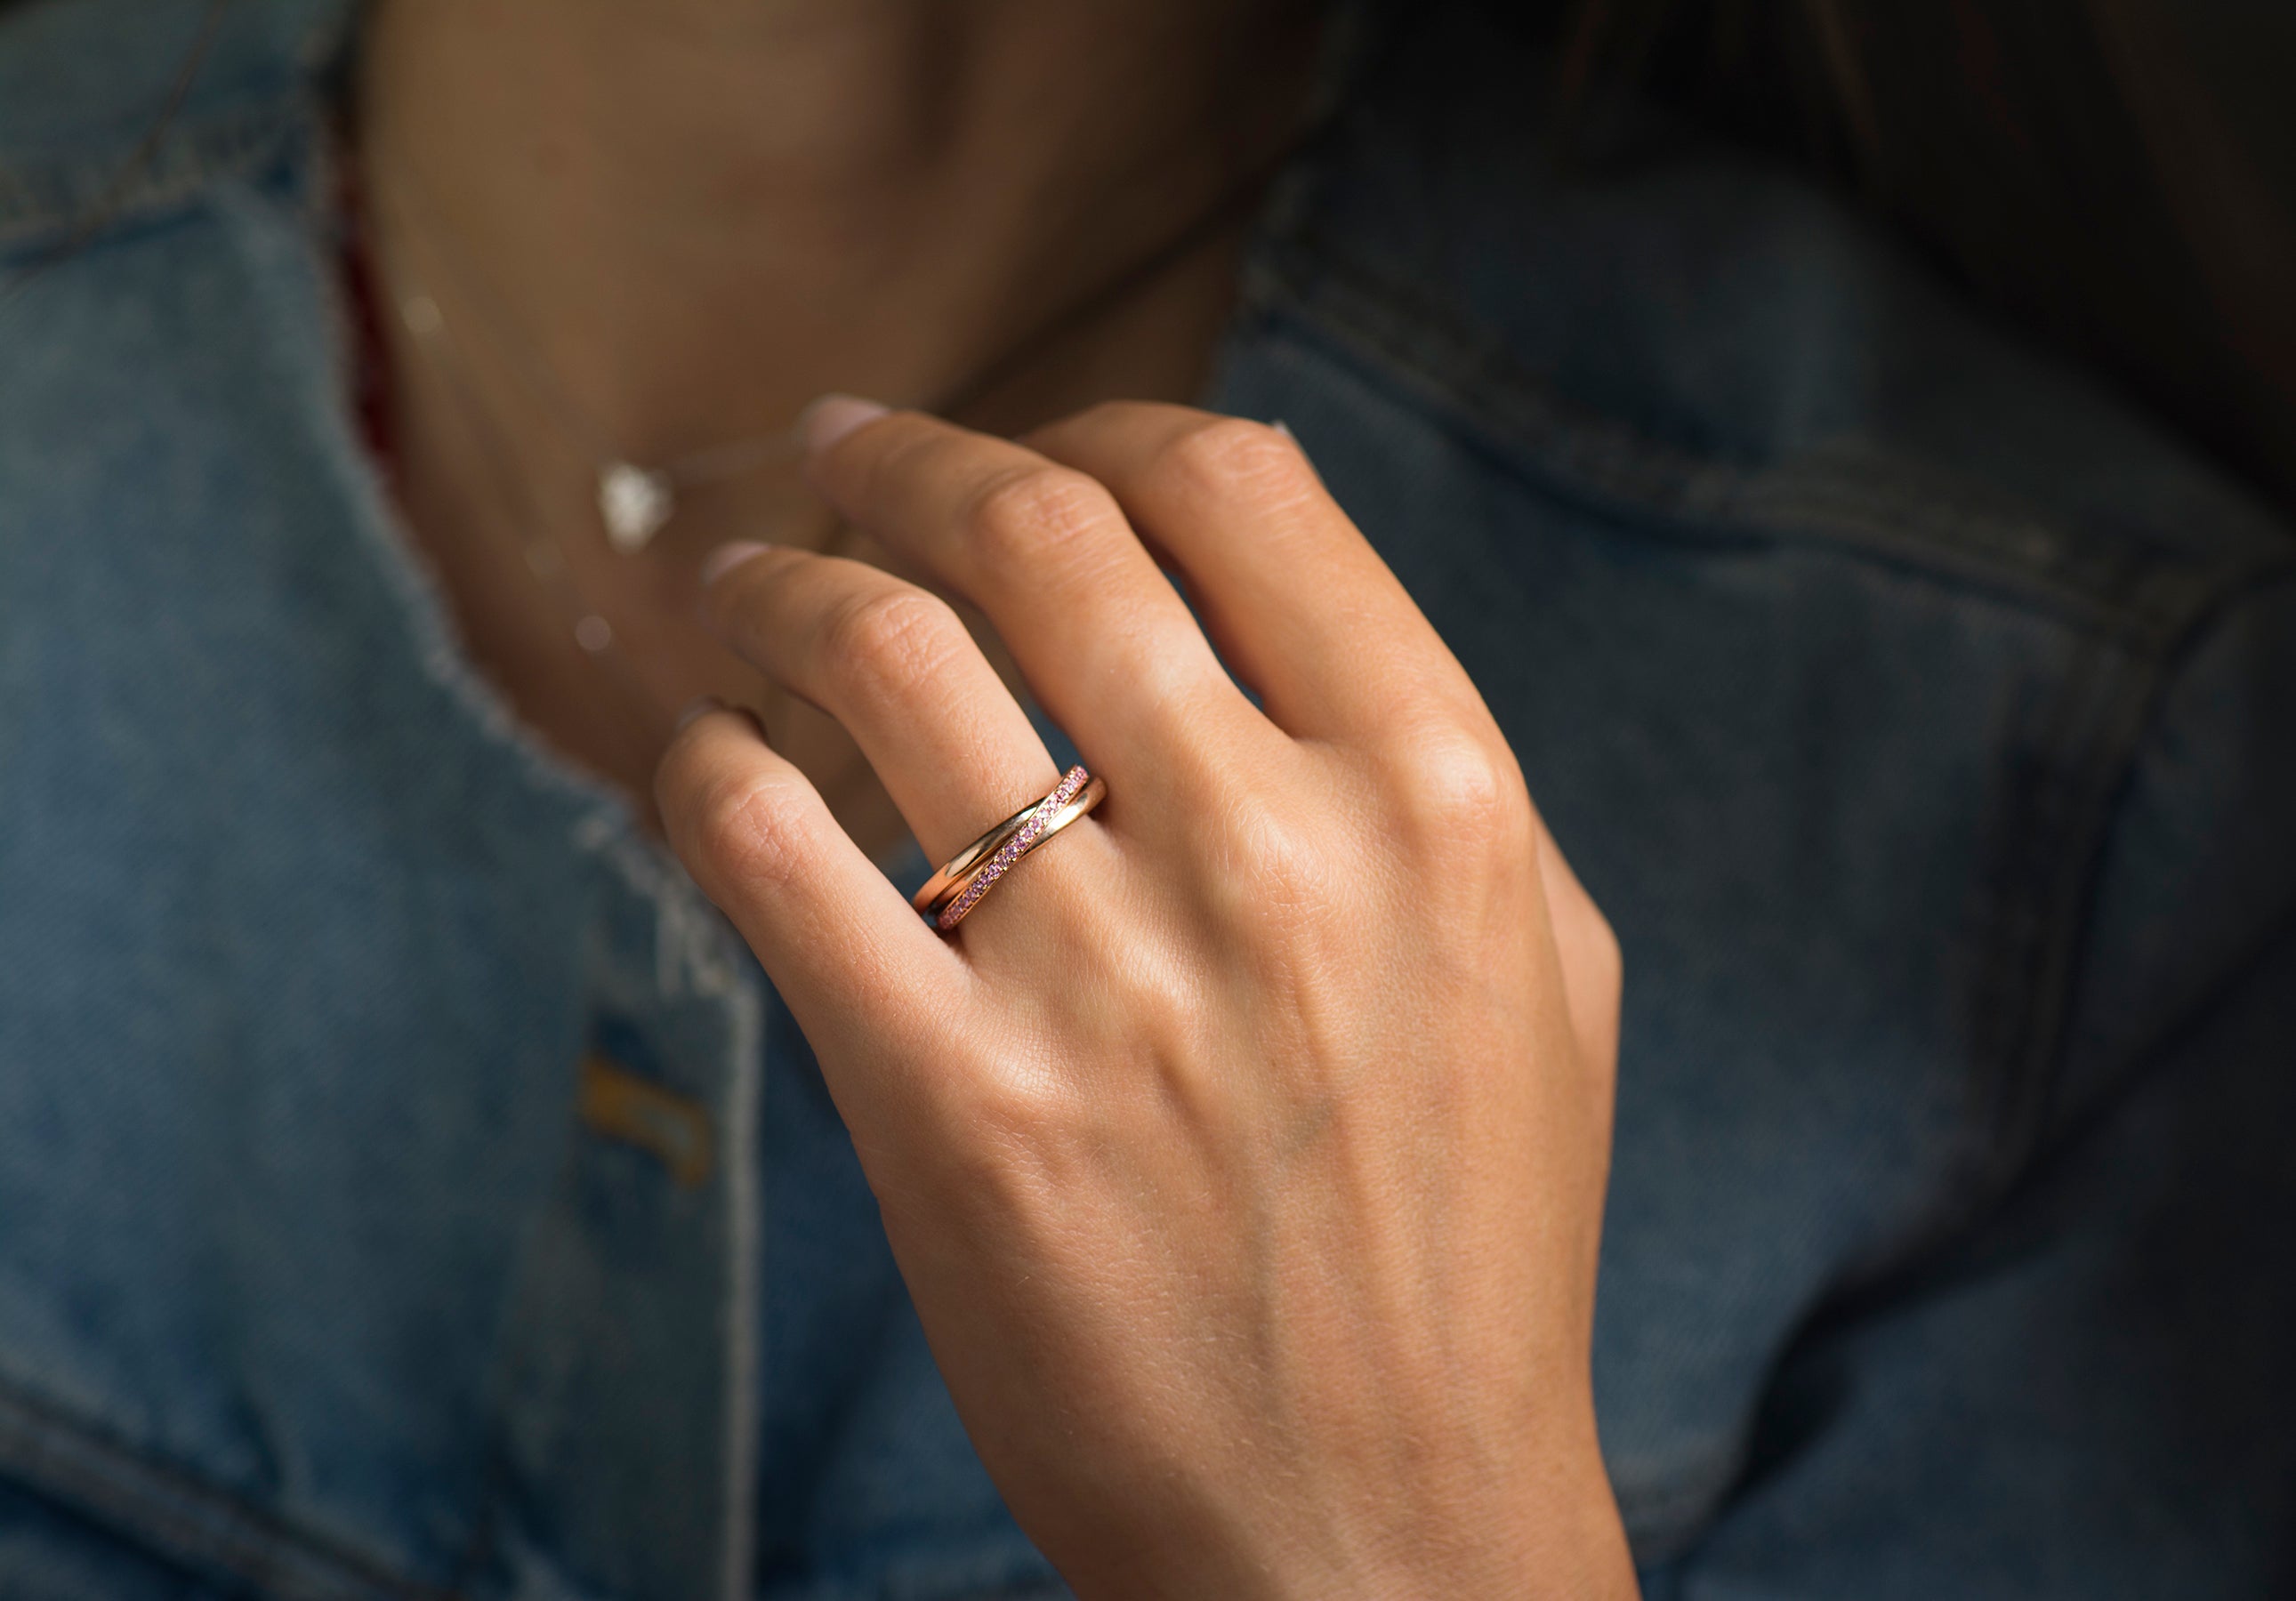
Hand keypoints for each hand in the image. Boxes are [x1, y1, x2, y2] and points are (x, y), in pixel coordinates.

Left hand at [659, 398, 1634, 1599]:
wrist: (1384, 1530)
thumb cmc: (1466, 1248)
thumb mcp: (1532, 969)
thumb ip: (1420, 767)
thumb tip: (1246, 600)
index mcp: (1442, 798)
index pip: (1240, 486)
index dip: (1102, 423)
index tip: (1028, 443)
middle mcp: (1282, 856)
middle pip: (1040, 528)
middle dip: (908, 455)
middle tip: (843, 451)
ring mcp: (1111, 983)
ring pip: (881, 652)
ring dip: (781, 578)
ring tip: (741, 576)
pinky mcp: (956, 1112)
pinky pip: (771, 847)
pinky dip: (706, 762)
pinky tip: (704, 756)